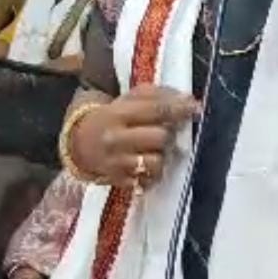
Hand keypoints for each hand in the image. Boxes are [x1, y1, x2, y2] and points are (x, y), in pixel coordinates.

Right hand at [70, 84, 198, 190]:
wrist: (81, 142)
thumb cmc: (114, 116)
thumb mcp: (130, 99)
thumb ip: (159, 96)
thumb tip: (191, 102)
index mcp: (118, 114)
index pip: (155, 110)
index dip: (179, 109)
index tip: (196, 108)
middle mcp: (115, 139)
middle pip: (160, 138)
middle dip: (168, 134)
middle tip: (166, 132)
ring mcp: (116, 164)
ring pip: (157, 163)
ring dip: (163, 156)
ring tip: (156, 150)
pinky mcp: (119, 182)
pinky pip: (148, 181)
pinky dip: (154, 174)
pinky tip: (148, 165)